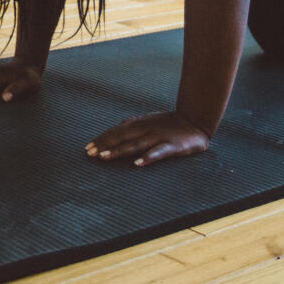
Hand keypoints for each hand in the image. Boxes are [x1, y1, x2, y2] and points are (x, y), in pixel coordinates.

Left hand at [85, 111, 209, 166]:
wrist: (196, 120)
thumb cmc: (170, 122)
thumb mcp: (150, 119)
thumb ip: (134, 123)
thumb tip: (118, 125)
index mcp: (140, 124)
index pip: (116, 131)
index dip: (102, 139)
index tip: (87, 148)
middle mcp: (146, 130)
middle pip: (121, 138)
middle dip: (104, 145)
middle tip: (89, 154)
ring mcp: (158, 137)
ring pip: (135, 145)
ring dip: (119, 150)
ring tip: (105, 157)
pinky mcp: (172, 146)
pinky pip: (158, 152)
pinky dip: (148, 157)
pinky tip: (138, 164)